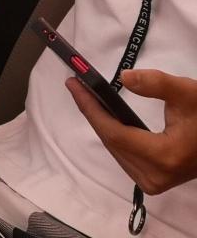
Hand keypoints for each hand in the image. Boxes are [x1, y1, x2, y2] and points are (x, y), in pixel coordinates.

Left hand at [68, 69, 196, 194]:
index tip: (73, 85)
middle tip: (77, 85)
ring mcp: (154, 182)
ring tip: (87, 96)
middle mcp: (156, 176)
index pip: (114, 133)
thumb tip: (124, 77)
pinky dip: (113, 134)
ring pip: (115, 150)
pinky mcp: (154, 181)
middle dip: (92, 112)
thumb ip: (156, 84)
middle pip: (112, 142)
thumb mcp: (187, 94)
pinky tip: (105, 116)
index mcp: (164, 157)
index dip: (91, 108)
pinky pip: (123, 155)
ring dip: (100, 123)